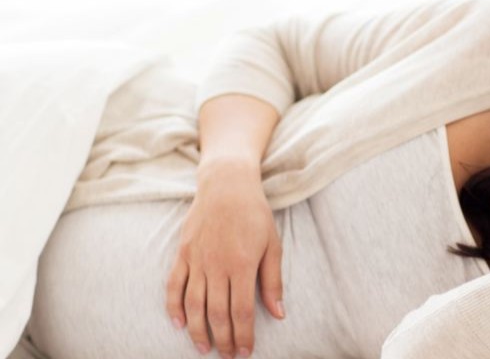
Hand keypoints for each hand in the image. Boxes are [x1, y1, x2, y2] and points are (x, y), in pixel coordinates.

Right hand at [166, 160, 284, 357]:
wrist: (226, 185)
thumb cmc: (255, 214)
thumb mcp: (273, 245)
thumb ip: (273, 282)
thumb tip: (279, 314)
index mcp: (242, 264)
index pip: (241, 311)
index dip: (244, 335)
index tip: (246, 352)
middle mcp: (216, 265)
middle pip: (217, 313)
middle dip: (223, 339)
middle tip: (229, 356)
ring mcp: (196, 260)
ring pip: (194, 304)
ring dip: (199, 330)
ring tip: (205, 349)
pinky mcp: (182, 253)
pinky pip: (174, 285)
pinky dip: (174, 307)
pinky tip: (179, 324)